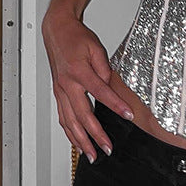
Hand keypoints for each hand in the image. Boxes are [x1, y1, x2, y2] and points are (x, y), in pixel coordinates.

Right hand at [42, 11, 132, 163]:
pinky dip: (69, 132)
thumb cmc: (76, 37)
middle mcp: (67, 84)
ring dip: (80, 141)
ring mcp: (60, 91)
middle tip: (107, 148)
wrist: (57, 31)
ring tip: (92, 155)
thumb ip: (104, 68)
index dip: (116, 105)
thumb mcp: (96, 47)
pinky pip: (63, 117)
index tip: (128, 116)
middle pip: (82, 115)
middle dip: (95, 135)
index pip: (101, 92)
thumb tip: (110, 85)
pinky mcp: (58, 93)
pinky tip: (77, 142)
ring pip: (69, 122)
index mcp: (79, 72)